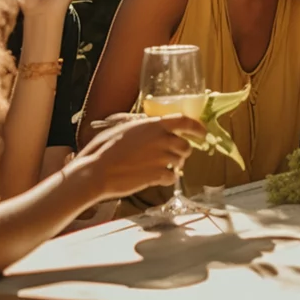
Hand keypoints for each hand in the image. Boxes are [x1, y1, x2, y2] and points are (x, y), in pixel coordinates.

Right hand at [76, 114, 204, 199]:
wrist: (96, 172)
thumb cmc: (103, 149)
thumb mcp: (122, 128)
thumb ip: (142, 126)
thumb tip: (149, 124)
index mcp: (153, 125)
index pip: (185, 121)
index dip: (197, 127)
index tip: (202, 133)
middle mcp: (161, 140)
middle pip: (186, 146)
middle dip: (182, 151)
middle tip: (172, 155)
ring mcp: (161, 159)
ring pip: (180, 162)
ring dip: (174, 165)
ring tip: (158, 166)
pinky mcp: (158, 176)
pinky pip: (172, 177)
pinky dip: (167, 178)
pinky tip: (155, 178)